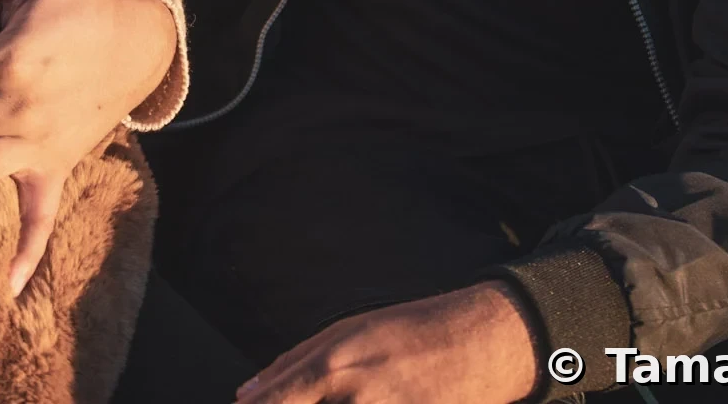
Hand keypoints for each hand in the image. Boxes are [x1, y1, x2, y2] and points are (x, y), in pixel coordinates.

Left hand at [236, 283, 538, 403]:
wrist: (480, 343)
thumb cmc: (409, 332)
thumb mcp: (347, 331)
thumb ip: (293, 364)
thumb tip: (247, 393)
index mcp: (332, 364)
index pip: (276, 402)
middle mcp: (356, 394)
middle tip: (316, 397)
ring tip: (354, 393)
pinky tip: (377, 398)